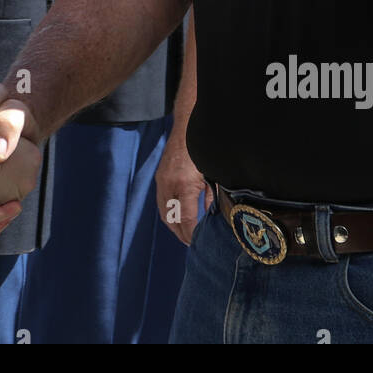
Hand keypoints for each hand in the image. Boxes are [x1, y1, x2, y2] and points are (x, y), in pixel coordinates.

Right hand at [155, 124, 210, 245]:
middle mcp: (169, 185)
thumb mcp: (212, 176)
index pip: (186, 219)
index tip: (198, 243)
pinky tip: (178, 218)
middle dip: (181, 234)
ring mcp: (162, 181)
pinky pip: (161, 202)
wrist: (186, 127)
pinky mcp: (160, 178)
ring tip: (184, 235)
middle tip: (192, 244)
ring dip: (173, 226)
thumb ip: (211, 197)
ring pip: (164, 212)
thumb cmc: (202, 151)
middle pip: (171, 219)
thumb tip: (211, 216)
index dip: (191, 234)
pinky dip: (169, 213)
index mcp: (184, 185)